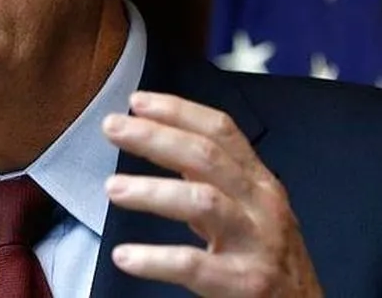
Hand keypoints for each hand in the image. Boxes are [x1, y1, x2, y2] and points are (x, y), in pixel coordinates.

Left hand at [102, 91, 322, 296]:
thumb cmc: (269, 258)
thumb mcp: (248, 208)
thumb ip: (212, 177)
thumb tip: (165, 141)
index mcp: (259, 181)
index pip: (221, 131)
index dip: (179, 110)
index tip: (137, 102)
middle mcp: (262, 204)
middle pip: (206, 157)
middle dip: (156, 137)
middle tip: (113, 128)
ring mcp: (257, 242)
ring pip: (203, 201)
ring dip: (153, 191)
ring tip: (112, 187)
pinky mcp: (247, 282)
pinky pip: (194, 265)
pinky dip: (156, 260)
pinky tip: (125, 256)